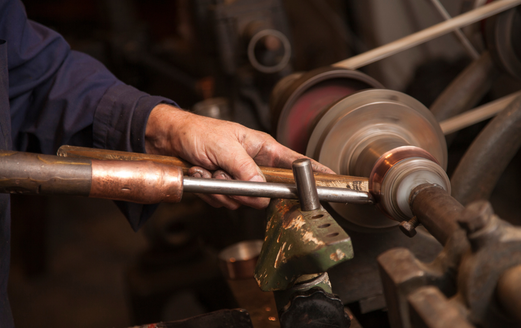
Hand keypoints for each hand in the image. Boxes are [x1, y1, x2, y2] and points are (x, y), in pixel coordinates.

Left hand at [145, 104, 334, 208]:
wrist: (168, 138)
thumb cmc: (198, 132)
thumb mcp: (224, 147)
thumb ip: (245, 169)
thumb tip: (260, 188)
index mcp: (261, 148)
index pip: (295, 161)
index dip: (313, 171)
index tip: (332, 180)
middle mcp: (253, 164)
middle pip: (266, 192)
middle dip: (244, 190)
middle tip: (227, 178)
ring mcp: (238, 177)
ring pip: (243, 200)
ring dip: (222, 189)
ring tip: (209, 170)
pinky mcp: (223, 187)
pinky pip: (225, 201)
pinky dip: (210, 192)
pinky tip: (202, 175)